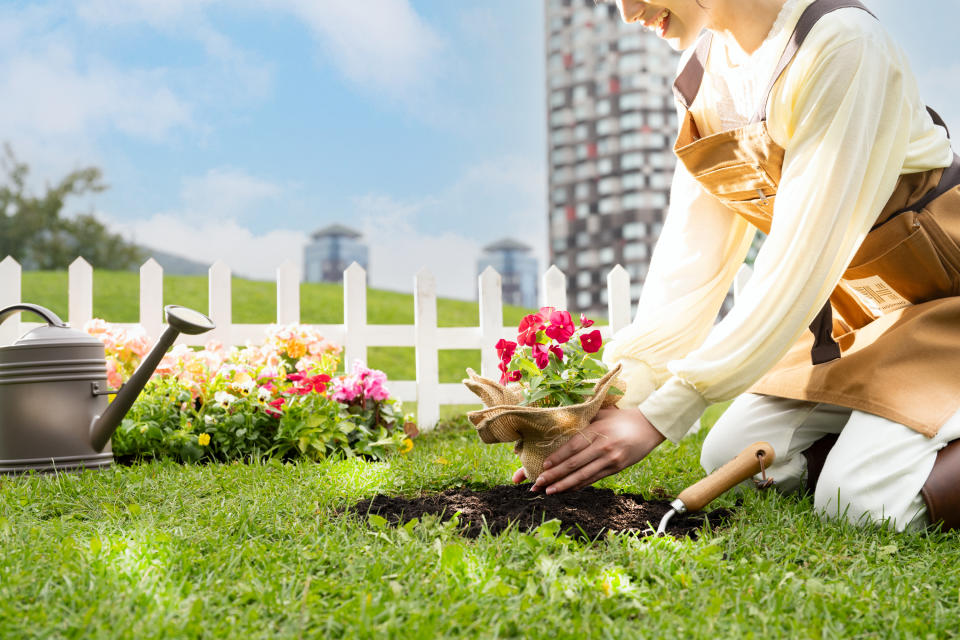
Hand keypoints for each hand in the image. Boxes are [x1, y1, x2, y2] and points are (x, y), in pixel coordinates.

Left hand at [529, 408, 664, 493]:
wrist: (650, 426)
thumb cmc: (622, 417)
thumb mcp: (602, 413)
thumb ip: (584, 419)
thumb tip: (561, 423)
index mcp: (597, 431)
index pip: (572, 447)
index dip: (557, 458)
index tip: (543, 466)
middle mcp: (603, 447)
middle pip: (574, 464)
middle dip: (554, 475)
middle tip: (538, 483)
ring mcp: (610, 460)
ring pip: (582, 475)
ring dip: (564, 485)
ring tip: (548, 491)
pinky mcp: (616, 468)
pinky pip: (593, 479)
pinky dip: (579, 485)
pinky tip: (567, 489)